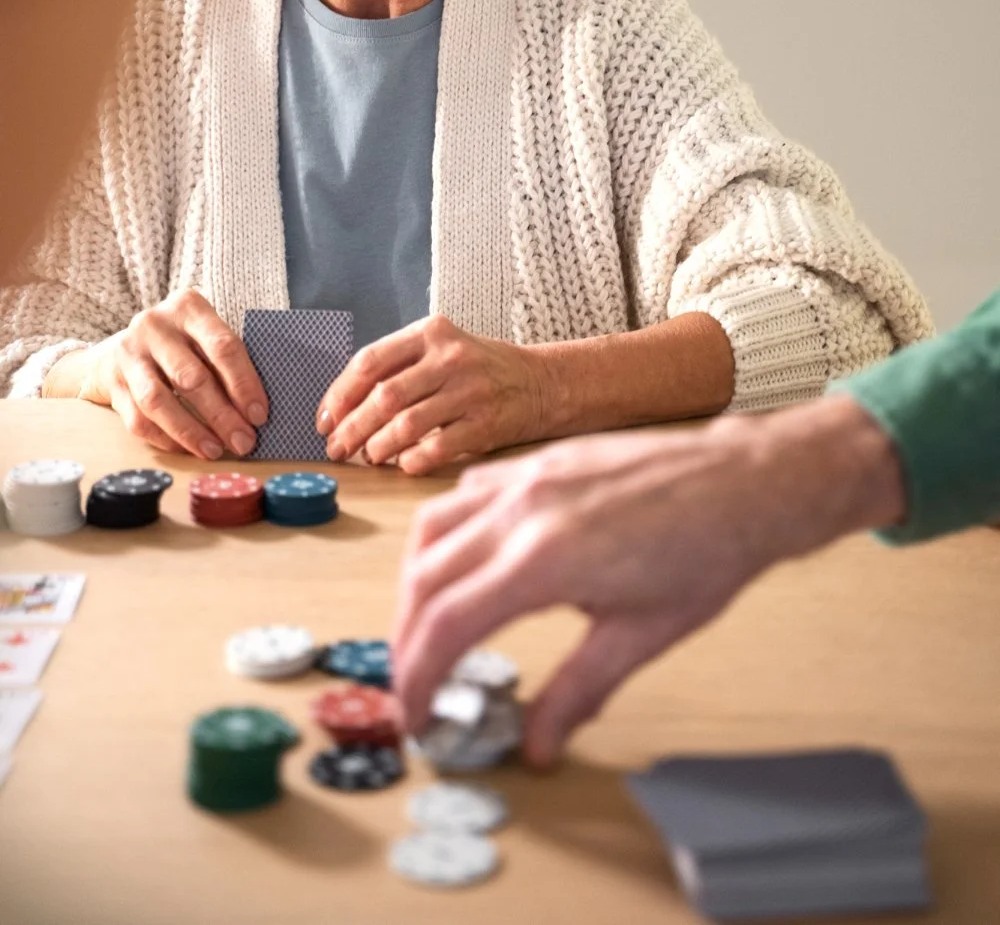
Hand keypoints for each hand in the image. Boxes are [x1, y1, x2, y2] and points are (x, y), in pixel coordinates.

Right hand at [76, 289, 267, 458]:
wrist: (119, 348)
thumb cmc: (180, 345)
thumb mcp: (204, 335)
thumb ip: (226, 361)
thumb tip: (256, 411)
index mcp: (188, 307)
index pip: (223, 347)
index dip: (244, 384)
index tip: (259, 415)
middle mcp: (155, 326)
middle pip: (191, 377)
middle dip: (222, 415)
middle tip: (243, 441)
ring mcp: (129, 354)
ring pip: (159, 401)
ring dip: (191, 432)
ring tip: (214, 451)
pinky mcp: (112, 382)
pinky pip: (138, 419)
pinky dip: (165, 439)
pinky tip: (187, 449)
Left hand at [316, 315, 547, 473]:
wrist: (541, 383)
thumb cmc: (479, 369)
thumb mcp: (441, 349)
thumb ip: (399, 367)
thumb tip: (343, 407)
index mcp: (430, 333)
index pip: (370, 362)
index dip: (340, 394)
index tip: (325, 419)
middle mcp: (449, 358)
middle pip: (384, 397)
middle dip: (352, 428)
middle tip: (337, 448)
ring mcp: (470, 390)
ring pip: (406, 425)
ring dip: (378, 447)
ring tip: (368, 457)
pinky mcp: (486, 423)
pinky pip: (437, 448)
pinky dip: (412, 461)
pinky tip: (403, 465)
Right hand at [392, 396, 905, 764]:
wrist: (745, 481)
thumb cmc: (706, 554)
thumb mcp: (640, 636)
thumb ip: (577, 692)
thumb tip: (537, 748)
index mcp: (544, 559)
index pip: (447, 624)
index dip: (418, 675)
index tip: (416, 715)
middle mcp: (522, 510)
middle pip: (425, 578)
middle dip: (407, 637)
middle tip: (415, 683)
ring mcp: (527, 476)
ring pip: (433, 525)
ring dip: (418, 580)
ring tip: (428, 624)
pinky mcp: (541, 458)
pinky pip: (467, 490)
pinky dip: (448, 530)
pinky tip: (465, 560)